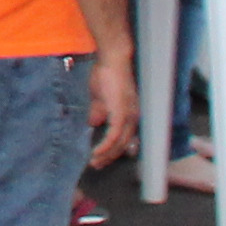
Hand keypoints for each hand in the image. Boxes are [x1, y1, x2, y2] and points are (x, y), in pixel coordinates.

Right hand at [83, 49, 138, 169]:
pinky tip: (97, 152)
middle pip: (123, 144)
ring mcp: (129, 116)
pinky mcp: (122, 114)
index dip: (113, 149)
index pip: (124, 137)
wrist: (112, 60)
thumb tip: (93, 123)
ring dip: (106, 154)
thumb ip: (98, 111)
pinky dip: (106, 146)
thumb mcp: (99, 97)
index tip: (100, 158)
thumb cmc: (106, 74)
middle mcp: (133, 117)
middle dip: (109, 157)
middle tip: (96, 165)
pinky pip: (114, 136)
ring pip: (120, 143)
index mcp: (129, 113)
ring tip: (94, 161)